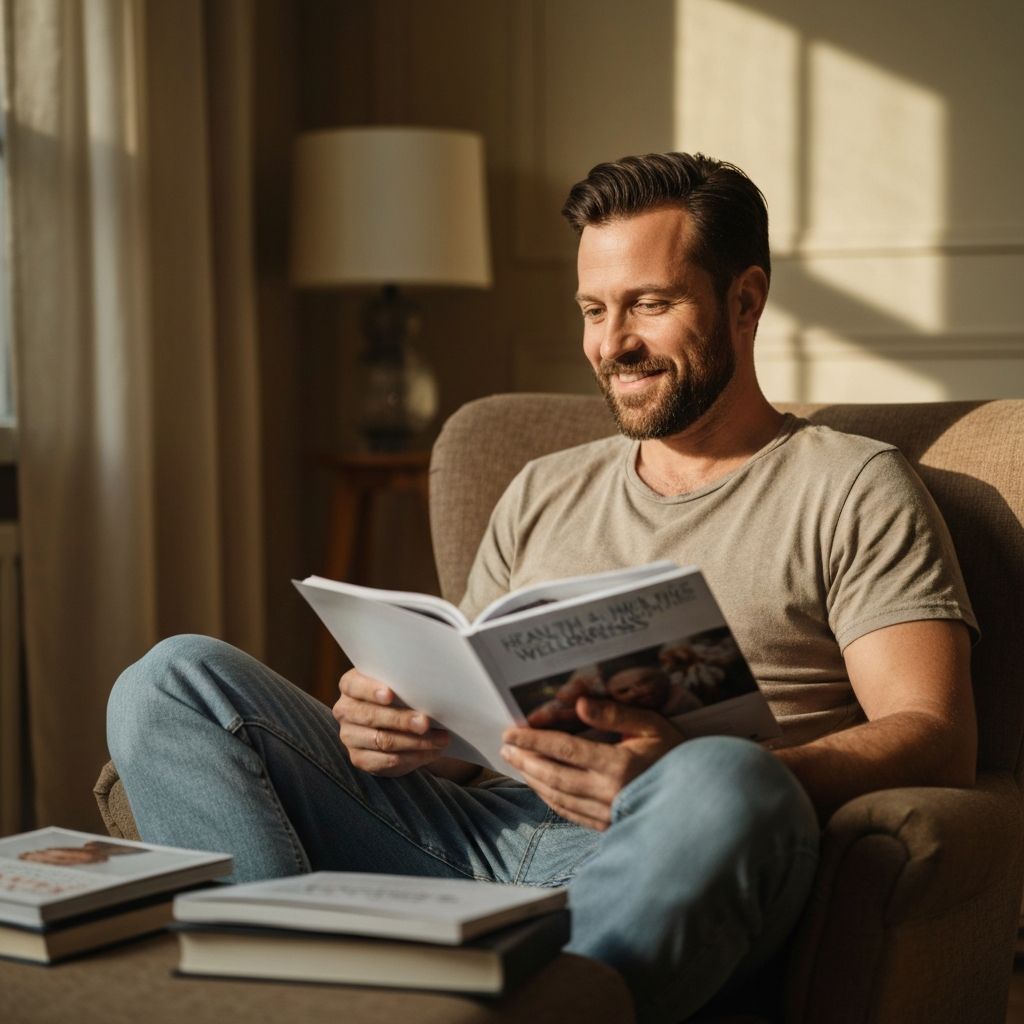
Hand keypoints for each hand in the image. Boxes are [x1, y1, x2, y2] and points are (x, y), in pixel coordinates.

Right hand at [333, 669, 448, 776]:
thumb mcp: (400, 685)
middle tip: (425, 723)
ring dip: (414, 742)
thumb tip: (429, 690)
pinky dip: (412, 757)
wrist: (399, 723)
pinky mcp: (359, 758)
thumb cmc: (401, 695)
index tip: (390, 695)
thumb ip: (406, 685)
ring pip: (381, 740)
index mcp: (351, 685)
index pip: (355, 686)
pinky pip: (385, 760)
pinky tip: (430, 752)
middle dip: (401, 720)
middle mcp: (345, 710)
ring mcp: (349, 736)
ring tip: (439, 739)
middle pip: (371, 715)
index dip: (371, 690)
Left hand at [501, 696, 683, 829]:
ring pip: (558, 797)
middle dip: (526, 760)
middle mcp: (608, 793)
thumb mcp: (652, 726)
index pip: (564, 750)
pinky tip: (542, 788)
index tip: (511, 732)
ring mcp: (607, 814)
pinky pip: (572, 814)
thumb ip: (615, 715)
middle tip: (505, 748)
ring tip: (517, 764)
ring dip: (533, 780)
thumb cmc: (678, 755)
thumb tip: (580, 704)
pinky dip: (551, 800)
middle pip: (553, 775)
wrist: (701, 799)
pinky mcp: (609, 827)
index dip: (534, 740)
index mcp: (617, 765)